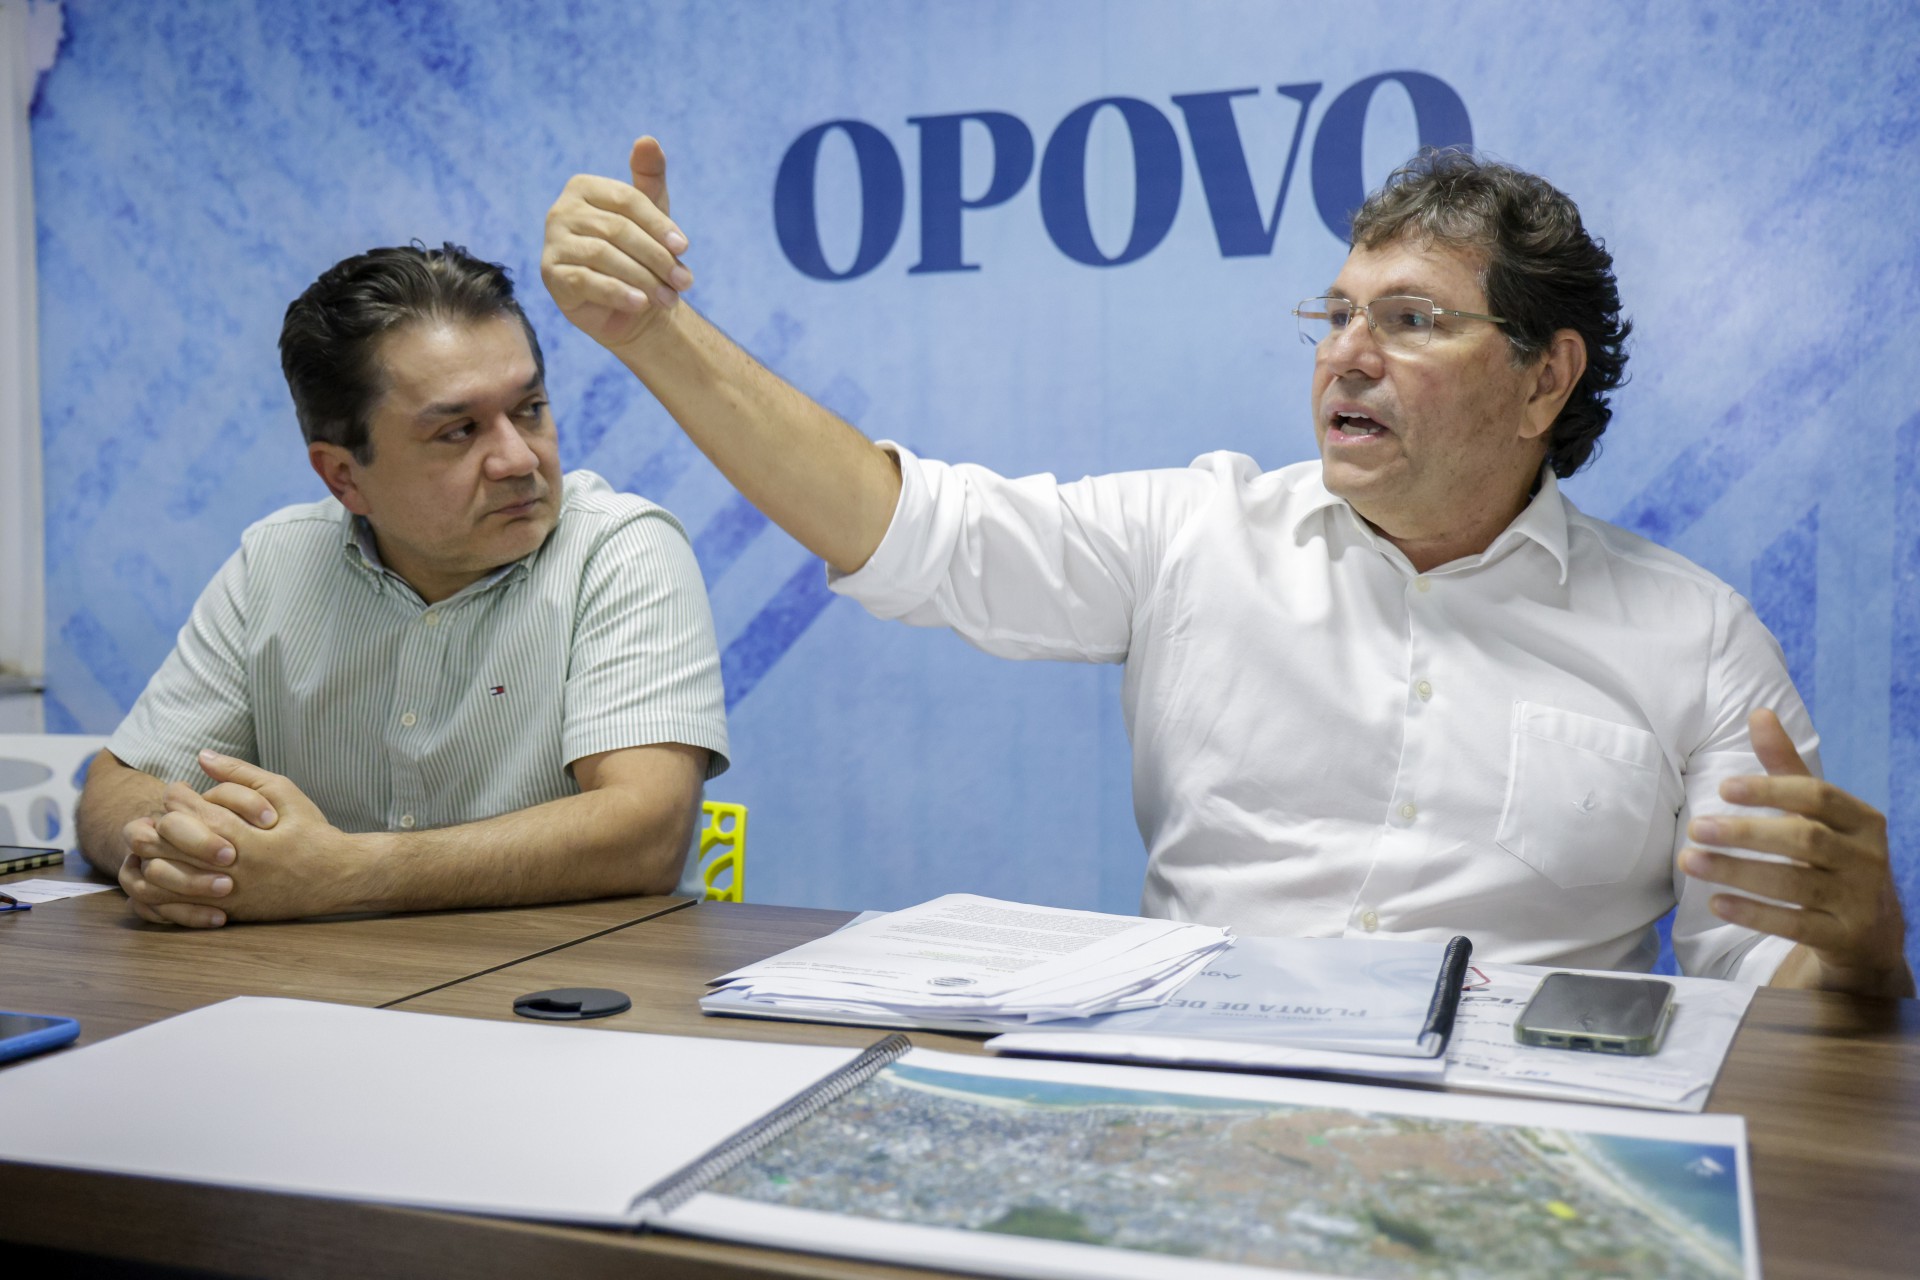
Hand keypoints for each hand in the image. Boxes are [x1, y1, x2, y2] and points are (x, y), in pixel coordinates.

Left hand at [146, 751, 362, 924]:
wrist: (336, 877)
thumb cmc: (310, 831)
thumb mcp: (284, 791)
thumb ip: (241, 773)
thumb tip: (202, 756)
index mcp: (245, 837)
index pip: (187, 812)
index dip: (175, 797)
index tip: (180, 790)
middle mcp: (231, 868)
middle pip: (167, 845)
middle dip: (157, 826)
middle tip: (164, 815)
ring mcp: (226, 893)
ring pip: (164, 877)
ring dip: (154, 855)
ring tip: (161, 841)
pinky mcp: (225, 910)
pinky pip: (176, 906)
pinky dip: (160, 888)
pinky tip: (162, 870)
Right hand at [542, 136, 692, 350]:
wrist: (628, 305)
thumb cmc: (641, 253)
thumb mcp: (652, 213)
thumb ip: (649, 176)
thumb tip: (647, 139)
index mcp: (584, 187)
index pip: (627, 200)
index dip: (659, 224)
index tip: (685, 248)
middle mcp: (561, 210)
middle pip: (618, 229)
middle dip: (656, 257)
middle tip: (684, 281)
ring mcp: (552, 241)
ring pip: (603, 255)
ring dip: (643, 278)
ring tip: (668, 297)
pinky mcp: (550, 274)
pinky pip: (586, 280)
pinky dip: (617, 293)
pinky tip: (641, 304)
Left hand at [1681, 710, 1914, 996]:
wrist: (1872, 930)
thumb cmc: (1833, 856)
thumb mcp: (1817, 813)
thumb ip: (1786, 767)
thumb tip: (1760, 713)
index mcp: (1861, 820)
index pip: (1817, 796)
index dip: (1770, 789)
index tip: (1723, 788)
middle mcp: (1867, 858)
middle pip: (1804, 839)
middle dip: (1746, 833)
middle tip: (1696, 828)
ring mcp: (1859, 899)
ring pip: (1796, 883)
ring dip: (1738, 872)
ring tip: (1691, 862)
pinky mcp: (1844, 936)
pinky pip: (1796, 924)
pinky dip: (1755, 914)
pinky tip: (1718, 903)